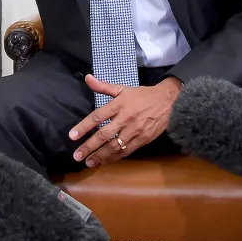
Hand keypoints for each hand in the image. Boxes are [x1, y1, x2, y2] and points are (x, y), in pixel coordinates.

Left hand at [68, 75, 182, 167]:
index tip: (72, 136)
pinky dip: (115, 157)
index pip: (97, 116)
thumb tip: (87, 78)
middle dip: (89, 147)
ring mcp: (135, 131)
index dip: (84, 127)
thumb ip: (103, 86)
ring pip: (115, 146)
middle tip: (77, 156)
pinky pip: (127, 151)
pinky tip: (105, 161)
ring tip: (89, 162)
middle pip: (104, 135)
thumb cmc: (142, 95)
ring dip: (101, 156)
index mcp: (119, 104)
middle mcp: (126, 118)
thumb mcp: (123, 88)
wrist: (169, 102)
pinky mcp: (143, 140)